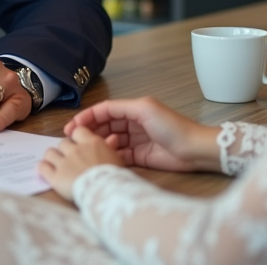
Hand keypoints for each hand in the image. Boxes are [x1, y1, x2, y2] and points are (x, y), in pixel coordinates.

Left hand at [38, 126, 123, 199]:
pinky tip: (45, 171)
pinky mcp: (55, 177)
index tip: (78, 144)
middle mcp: (75, 149)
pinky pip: (42, 167)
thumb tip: (113, 136)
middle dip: (65, 150)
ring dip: (52, 157)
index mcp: (90, 142)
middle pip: (63, 142)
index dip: (76, 138)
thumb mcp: (116, 158)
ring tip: (56, 164)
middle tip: (68, 159)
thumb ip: (110, 146)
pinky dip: (43, 168)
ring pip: (50, 152)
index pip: (78, 131)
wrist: (106, 191)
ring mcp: (63, 162)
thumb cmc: (115, 176)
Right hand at [63, 97, 217, 172]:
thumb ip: (121, 108)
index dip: (88, 116)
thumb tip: (100, 110)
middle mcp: (133, 123)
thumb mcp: (145, 109)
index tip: (73, 125)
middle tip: (72, 139)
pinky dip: (109, 154)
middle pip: (105, 125)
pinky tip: (99, 157)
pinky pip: (118, 154)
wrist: (193, 150)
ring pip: (109, 140)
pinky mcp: (139, 157)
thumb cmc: (172, 126)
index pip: (105, 110)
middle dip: (88, 130)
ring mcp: (136, 140)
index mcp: (134, 109)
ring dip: (97, 142)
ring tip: (83, 149)